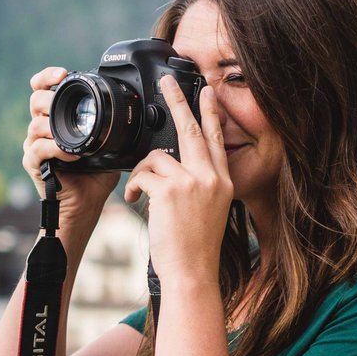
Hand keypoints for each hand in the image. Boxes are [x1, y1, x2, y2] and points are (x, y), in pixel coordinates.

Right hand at [23, 67, 119, 222]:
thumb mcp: (108, 145)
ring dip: (55, 127)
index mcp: (58, 118)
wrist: (86, 204)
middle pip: (35, 101)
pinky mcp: (33, 163)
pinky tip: (73, 155)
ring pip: (35, 125)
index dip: (47, 77)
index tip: (61, 74)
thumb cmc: (95, 176)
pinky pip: (38, 149)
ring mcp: (35, 145)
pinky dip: (55, 149)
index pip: (42, 89)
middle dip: (49, 99)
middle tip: (65, 106)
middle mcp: (42, 128)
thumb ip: (112, 127)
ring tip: (76, 136)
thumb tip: (135, 111)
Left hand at [123, 78, 231, 282]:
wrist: (193, 273)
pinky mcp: (170, 190)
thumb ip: (196, 184)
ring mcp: (192, 182)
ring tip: (140, 193)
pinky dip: (133, 186)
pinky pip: (142, 175)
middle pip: (191, 129)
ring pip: (156, 157)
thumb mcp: (207, 211)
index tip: (207, 92)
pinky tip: (135, 201)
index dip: (211, 113)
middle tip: (167, 82)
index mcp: (222, 182)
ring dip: (142, 173)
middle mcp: (211, 177)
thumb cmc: (195, 249)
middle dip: (178, 101)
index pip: (216, 139)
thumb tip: (170, 166)